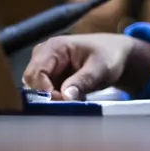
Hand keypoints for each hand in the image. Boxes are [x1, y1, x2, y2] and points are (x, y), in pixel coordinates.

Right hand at [22, 34, 149, 99]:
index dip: (45, 90)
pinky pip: (45, 92)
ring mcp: (45, 65)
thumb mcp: (101, 68)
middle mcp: (44, 54)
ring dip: (53, 98)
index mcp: (54, 47)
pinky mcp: (50, 76)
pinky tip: (73, 99)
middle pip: (32, 81)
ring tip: (75, 99)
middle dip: (48, 96)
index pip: (36, 72)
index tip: (63, 101)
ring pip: (37, 89)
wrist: (116, 55)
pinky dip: (57, 99)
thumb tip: (66, 97)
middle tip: (70, 103)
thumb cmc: (109, 56)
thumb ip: (83, 81)